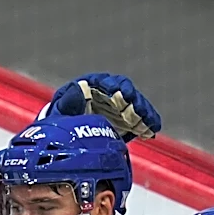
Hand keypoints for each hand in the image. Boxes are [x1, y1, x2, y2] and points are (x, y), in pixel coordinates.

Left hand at [45, 72, 160, 141]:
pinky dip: (146, 125)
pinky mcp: (125, 119)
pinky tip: (152, 131)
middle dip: (134, 103)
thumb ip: (69, 101)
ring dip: (144, 114)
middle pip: (125, 93)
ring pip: (135, 106)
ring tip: (150, 125)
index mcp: (91, 85)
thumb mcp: (61, 110)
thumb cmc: (62, 118)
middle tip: (140, 112)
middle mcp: (107, 93)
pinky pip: (138, 120)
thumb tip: (78, 88)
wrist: (65, 130)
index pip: (106, 83)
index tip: (122, 95)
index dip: (116, 88)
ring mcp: (118, 105)